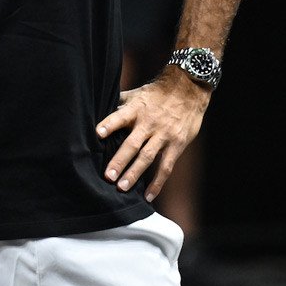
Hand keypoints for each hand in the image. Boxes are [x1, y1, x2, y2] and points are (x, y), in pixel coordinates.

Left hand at [95, 68, 209, 202]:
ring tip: (122, 187)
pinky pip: (166, 167)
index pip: (120, 117)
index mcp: (136, 110)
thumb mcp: (137, 93)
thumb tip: (98, 107)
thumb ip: (120, 103)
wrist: (188, 90)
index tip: (98, 133)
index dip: (109, 124)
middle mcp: (149, 123)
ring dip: (134, 173)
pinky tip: (148, 196)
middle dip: (120, 160)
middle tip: (108, 176)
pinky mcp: (176, 145)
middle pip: (132, 144)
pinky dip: (157, 183)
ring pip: (147, 157)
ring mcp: (163, 135)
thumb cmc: (157, 93)